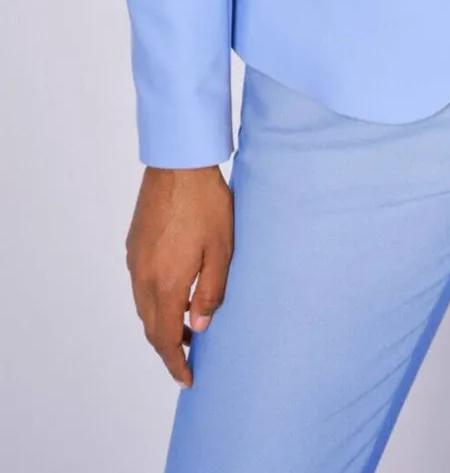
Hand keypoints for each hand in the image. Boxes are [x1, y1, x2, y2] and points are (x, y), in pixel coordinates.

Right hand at [125, 164, 233, 385]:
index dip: (175, 362)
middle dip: (168, 347)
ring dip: (162, 322)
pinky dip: (155, 299)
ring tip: (187, 325)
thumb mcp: (222, 251)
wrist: (178, 164)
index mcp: (165, 284)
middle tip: (189, 358)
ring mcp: (135, 260)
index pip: (166, 338)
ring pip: (143, 306)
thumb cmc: (206, 204)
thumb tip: (200, 327)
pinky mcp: (134, 244)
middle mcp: (143, 277)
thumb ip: (211, 293)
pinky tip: (175, 291)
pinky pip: (140, 284)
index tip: (186, 378)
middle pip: (151, 326)